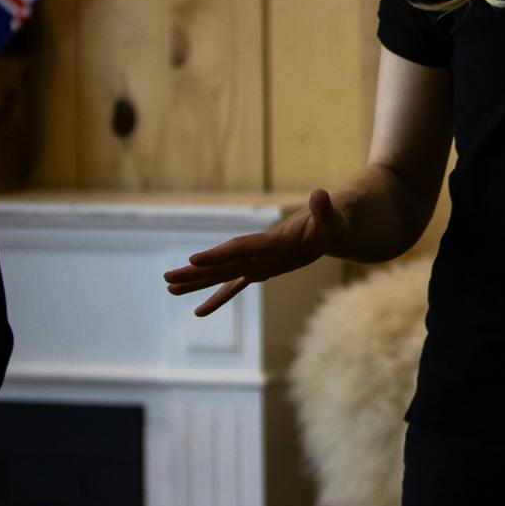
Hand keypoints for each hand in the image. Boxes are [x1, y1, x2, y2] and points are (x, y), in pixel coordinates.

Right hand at [163, 188, 343, 315]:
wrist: (334, 221)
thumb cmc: (337, 219)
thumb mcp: (336, 217)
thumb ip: (325, 210)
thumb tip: (320, 193)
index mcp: (275, 240)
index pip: (243, 247)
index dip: (220, 254)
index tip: (193, 260)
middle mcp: (262, 251)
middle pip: (225, 263)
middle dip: (196, 273)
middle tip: (167, 280)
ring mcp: (260, 260)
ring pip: (224, 274)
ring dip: (198, 283)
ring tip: (170, 289)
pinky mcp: (264, 269)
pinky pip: (238, 286)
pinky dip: (219, 297)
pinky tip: (200, 312)